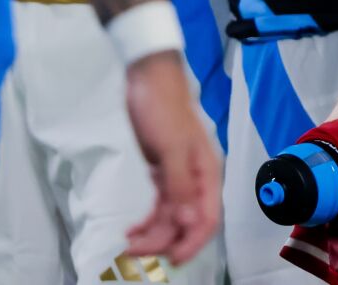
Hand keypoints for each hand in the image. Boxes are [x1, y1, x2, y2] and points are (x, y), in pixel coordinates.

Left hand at [122, 51, 221, 264]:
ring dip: (153, 232)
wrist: (147, 78)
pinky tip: (133, 228)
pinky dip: (148, 219)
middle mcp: (196, 178)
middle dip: (164, 239)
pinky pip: (159, 204)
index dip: (192, 241)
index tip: (173, 259)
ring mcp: (179, 175)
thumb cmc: (163, 107)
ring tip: (129, 242)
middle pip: (186, 220)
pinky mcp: (163, 170)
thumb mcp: (171, 147)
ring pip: (170, 215)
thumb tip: (187, 221)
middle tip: (137, 251)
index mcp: (206, 172)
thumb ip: (180, 186)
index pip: (207, 218)